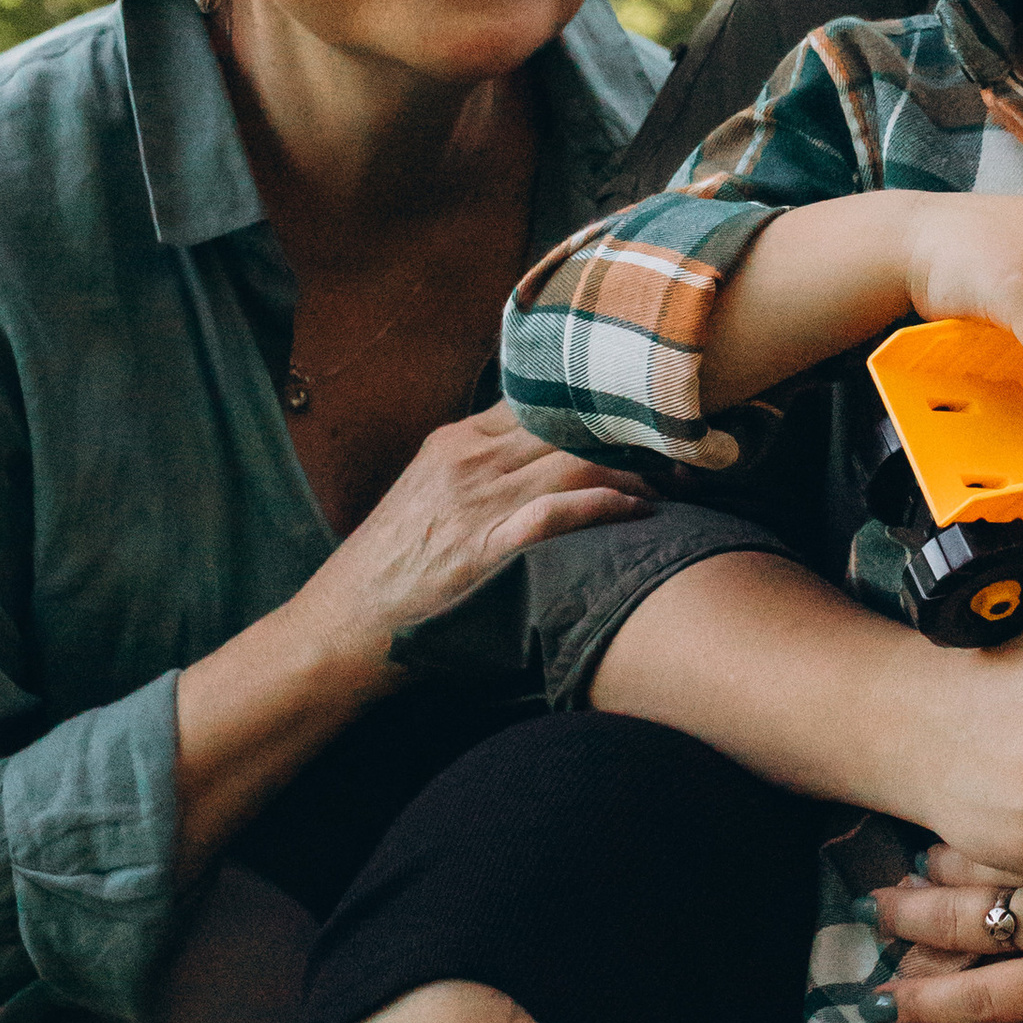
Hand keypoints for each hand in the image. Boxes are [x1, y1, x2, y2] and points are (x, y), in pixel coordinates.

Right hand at [294, 400, 649, 679]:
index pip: (543, 399)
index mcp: (456, 442)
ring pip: (574, 460)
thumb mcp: (427, 496)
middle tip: (678, 452)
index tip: (642, 421)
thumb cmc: (392, 570)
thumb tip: (543, 461)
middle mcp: (469, 461)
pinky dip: (606, 504)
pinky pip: (558, 512)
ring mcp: (476, 503)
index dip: (599, 407)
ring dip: (634, 470)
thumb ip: (478, 471)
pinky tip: (639, 508)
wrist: (343, 623)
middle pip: (569, 424)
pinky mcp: (484, 549)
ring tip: (673, 484)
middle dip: (630, 434)